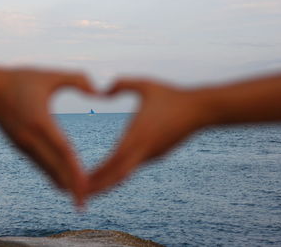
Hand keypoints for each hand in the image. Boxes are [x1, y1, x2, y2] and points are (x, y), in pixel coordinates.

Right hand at [0, 69, 94, 205]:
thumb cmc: (20, 80)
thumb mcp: (50, 75)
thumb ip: (77, 79)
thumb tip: (99, 90)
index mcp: (40, 122)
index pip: (63, 152)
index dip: (75, 172)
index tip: (87, 189)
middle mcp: (31, 139)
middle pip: (54, 168)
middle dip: (70, 187)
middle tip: (84, 204)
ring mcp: (24, 145)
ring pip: (46, 170)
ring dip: (61, 183)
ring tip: (76, 197)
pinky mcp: (20, 146)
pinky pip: (39, 165)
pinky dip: (51, 174)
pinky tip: (61, 182)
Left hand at [88, 78, 209, 196]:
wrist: (201, 109)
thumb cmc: (172, 95)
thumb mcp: (144, 85)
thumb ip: (120, 84)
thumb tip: (100, 91)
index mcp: (138, 135)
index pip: (113, 161)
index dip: (96, 174)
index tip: (79, 182)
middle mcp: (144, 150)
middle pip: (117, 175)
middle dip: (98, 186)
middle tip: (79, 195)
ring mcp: (152, 155)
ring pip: (126, 173)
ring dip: (108, 181)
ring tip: (91, 188)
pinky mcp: (158, 154)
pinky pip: (135, 166)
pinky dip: (120, 173)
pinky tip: (111, 174)